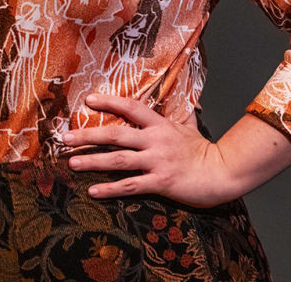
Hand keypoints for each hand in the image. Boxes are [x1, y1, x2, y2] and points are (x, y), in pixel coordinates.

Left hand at [61, 94, 239, 206]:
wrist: (225, 173)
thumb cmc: (205, 151)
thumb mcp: (189, 127)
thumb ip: (180, 114)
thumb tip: (184, 99)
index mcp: (161, 125)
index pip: (131, 107)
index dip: (110, 102)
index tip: (88, 100)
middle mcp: (156, 141)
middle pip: (116, 135)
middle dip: (88, 135)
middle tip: (65, 137)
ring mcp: (158, 162)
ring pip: (118, 160)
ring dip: (93, 161)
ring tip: (72, 162)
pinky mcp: (161, 183)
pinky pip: (131, 186)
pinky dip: (110, 189)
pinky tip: (93, 191)